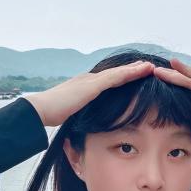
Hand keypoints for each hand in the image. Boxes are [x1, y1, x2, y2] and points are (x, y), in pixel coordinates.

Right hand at [22, 61, 154, 126]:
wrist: (40, 110)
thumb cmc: (51, 115)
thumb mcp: (70, 114)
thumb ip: (80, 115)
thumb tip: (86, 124)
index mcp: (84, 86)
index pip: (108, 81)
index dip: (122, 78)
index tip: (134, 76)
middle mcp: (88, 79)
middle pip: (115, 74)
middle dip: (131, 70)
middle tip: (147, 67)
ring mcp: (90, 80)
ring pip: (119, 73)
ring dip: (135, 69)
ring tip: (150, 66)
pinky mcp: (92, 85)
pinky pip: (116, 77)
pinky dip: (131, 73)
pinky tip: (143, 70)